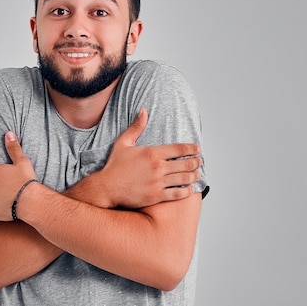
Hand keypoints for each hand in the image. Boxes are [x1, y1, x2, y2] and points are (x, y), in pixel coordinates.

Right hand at [87, 108, 201, 208]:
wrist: (107, 188)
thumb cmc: (114, 166)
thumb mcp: (123, 143)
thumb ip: (136, 127)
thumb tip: (143, 110)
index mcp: (152, 153)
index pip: (179, 149)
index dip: (192, 148)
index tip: (198, 148)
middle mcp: (158, 167)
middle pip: (185, 163)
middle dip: (196, 162)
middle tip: (199, 161)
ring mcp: (158, 182)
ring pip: (184, 179)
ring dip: (194, 176)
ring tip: (197, 174)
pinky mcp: (156, 196)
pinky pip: (178, 193)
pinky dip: (187, 190)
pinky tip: (190, 188)